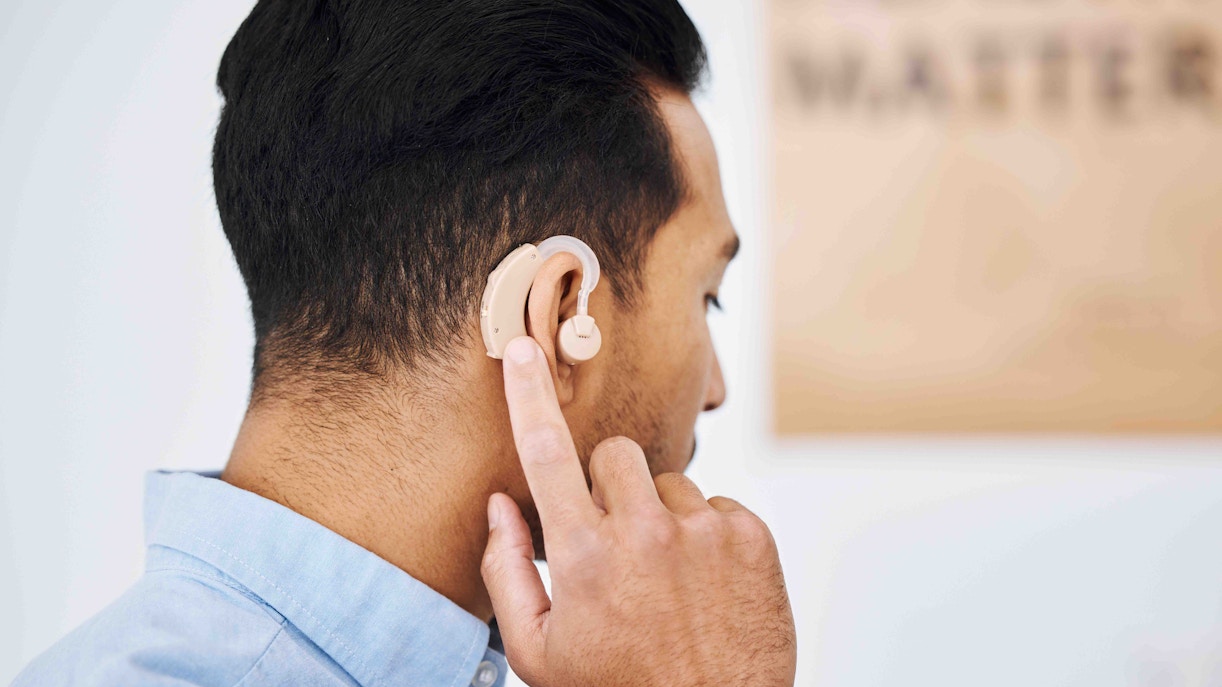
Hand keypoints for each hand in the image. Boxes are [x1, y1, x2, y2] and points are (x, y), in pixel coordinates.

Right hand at [481, 336, 795, 686]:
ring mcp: (703, 532)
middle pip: (615, 454)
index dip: (528, 394)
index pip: (545, 453)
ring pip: (670, 481)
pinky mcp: (751, 538)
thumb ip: (505, 573)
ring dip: (661, 516)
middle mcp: (644, 531)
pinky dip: (709, 536)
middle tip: (616, 540)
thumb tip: (500, 505)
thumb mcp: (537, 654)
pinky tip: (704, 585)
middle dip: (609, 487)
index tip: (524, 347)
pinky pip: (718, 506)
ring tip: (667, 580)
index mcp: (583, 555)